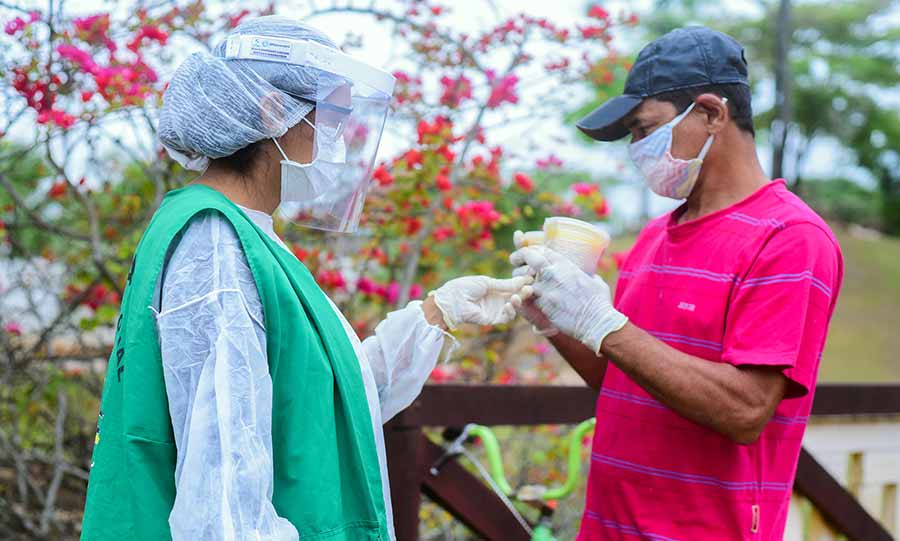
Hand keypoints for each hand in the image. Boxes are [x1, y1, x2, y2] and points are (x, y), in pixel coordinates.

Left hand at [429, 275, 532, 330]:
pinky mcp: (493, 319)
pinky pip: (506, 318)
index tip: (532, 279)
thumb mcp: (487, 282)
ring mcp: (495, 310)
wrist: (453, 300)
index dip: (522, 283)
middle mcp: (497, 299)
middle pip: (516, 297)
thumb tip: (524, 279)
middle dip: (524, 293)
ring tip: (517, 297)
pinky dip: (510, 312)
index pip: (513, 286)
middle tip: (530, 289)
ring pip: (514, 308)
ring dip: (518, 302)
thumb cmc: (465, 287)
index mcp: (495, 288)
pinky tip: (509, 304)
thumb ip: (505, 284)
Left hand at [509, 245, 626, 353]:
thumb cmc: (599, 302)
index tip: (529, 254)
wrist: (595, 322)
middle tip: (516, 262)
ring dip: (520, 281)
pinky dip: (523, 297)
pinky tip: (524, 299)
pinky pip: (525, 297)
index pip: (542, 249)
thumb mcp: (595, 281)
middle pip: (528, 258)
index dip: (533, 250)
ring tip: (520, 283)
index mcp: (565, 265)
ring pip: (522, 279)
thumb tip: (591, 276)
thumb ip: (588, 276)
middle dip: (519, 258)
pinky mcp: (541, 305)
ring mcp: (545, 289)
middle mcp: (553, 273)